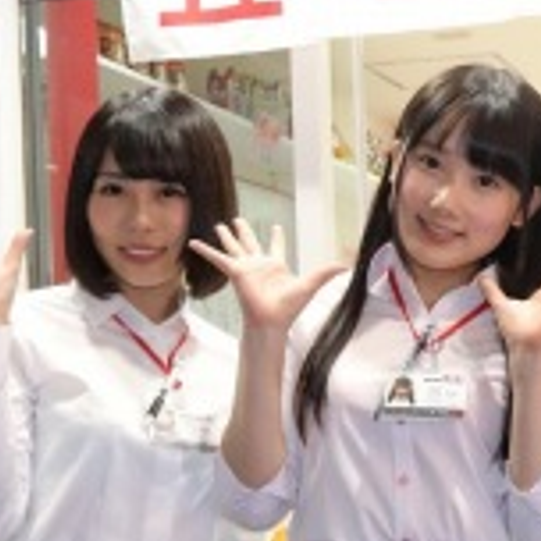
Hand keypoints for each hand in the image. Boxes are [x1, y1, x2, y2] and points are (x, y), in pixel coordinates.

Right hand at [189, 218, 345, 332]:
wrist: (271, 321)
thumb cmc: (288, 308)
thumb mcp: (310, 284)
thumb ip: (326, 273)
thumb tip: (347, 265)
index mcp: (276, 265)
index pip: (276, 246)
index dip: (277, 236)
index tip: (276, 226)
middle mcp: (259, 265)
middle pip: (250, 242)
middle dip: (245, 231)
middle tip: (237, 220)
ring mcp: (246, 268)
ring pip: (235, 247)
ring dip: (227, 236)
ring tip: (220, 225)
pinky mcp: (235, 272)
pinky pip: (217, 258)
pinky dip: (205, 251)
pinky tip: (193, 242)